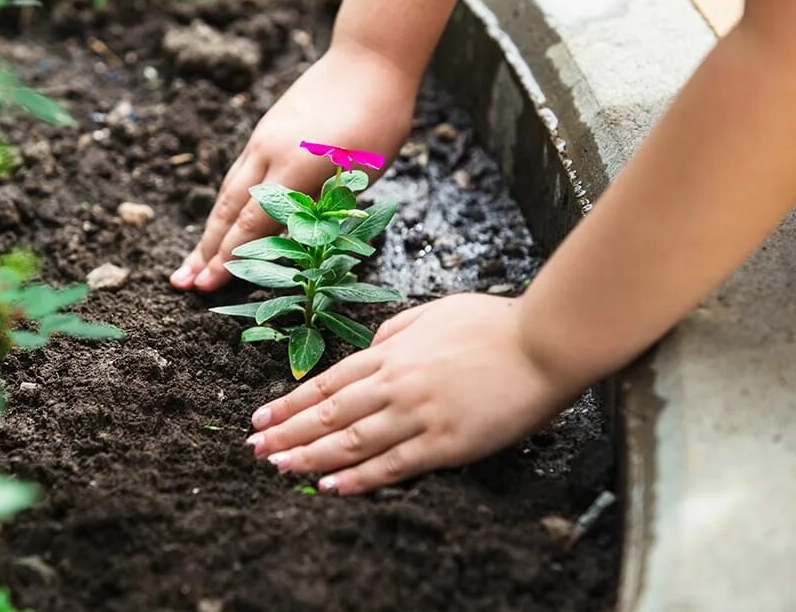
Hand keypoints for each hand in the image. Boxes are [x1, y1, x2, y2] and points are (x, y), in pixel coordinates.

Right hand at [170, 45, 415, 291]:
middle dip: (205, 251)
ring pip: (228, 193)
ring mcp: (262, 140)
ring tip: (190, 262)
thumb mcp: (359, 171)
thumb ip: (324, 203)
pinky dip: (224, 206)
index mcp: (296, 166)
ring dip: (208, 232)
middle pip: (229, 211)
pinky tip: (218, 224)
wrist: (367, 59)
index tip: (209, 284)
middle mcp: (269, 153)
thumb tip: (294, 239)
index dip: (231, 257)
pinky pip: (237, 176)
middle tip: (182, 282)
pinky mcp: (264, 132)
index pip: (254, 222)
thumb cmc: (378, 119)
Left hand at [244, 294, 577, 494]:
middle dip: (288, 432)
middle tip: (256, 448)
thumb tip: (371, 347)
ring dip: (310, 457)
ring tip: (280, 468)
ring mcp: (419, 415)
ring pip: (352, 442)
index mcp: (392, 352)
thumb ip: (396, 332)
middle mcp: (396, 384)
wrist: (544, 342)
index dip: (291, 402)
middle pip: (330, 414)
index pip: (328, 382)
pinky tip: (331, 487)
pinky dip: (359, 478)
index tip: (262, 416)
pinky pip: (393, 465)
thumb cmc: (493, 323)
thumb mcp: (434, 312)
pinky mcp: (446, 443)